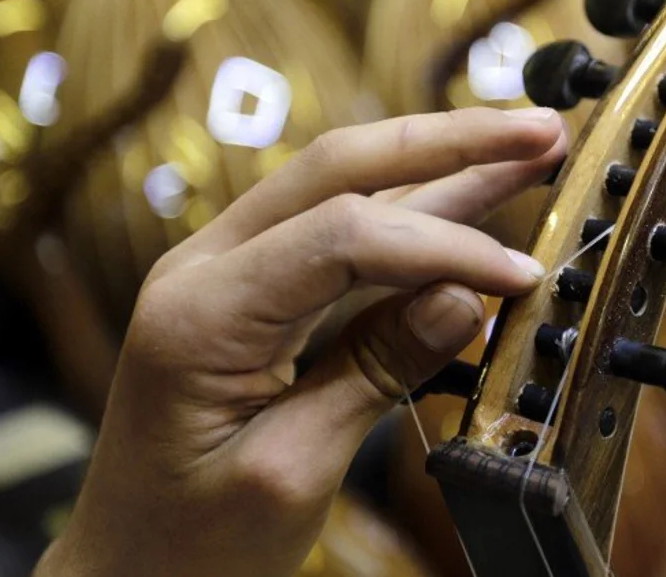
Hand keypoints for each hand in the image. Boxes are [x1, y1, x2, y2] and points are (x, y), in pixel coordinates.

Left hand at [36, 107, 566, 576]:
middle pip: (339, 169)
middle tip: (540, 132)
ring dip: (439, 165)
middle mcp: (206, 269)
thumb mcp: (289, 471)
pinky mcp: (253, 295)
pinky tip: (472, 198)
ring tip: (527, 145)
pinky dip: (414, 216)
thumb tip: (466, 298)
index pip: (341, 236)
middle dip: (447, 143)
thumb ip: (375, 373)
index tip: (520, 275)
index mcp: (200, 314)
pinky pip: (340, 236)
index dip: (443, 245)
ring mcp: (227, 274)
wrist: (126, 575)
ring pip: (345, 189)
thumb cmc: (189, 545)